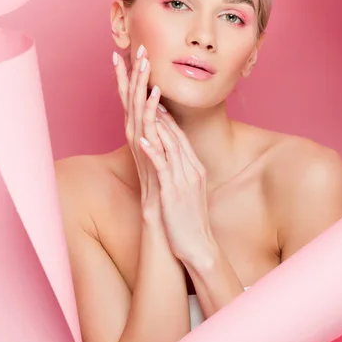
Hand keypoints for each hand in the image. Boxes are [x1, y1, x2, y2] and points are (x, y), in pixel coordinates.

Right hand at [113, 45, 164, 218]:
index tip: (129, 54)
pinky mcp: (150, 157)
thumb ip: (161, 136)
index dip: (130, 78)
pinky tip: (156, 93)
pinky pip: (149, 129)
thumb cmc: (165, 188)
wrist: (164, 218)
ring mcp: (142, 148)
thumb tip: (162, 116)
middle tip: (137, 49)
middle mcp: (137, 139)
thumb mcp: (165, 156)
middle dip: (133, 74)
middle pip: (132, 101)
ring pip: (139, 110)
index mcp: (141, 135)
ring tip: (144, 63)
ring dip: (141, 85)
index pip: (133, 101)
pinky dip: (152, 110)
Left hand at [138, 108, 216, 267]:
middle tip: (149, 93)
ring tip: (146, 107)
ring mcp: (184, 181)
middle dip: (162, 113)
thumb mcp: (188, 191)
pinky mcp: (173, 193)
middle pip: (176, 136)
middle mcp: (192, 171)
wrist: (198, 247)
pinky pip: (162, 168)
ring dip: (158, 126)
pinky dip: (153, 153)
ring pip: (171, 147)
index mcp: (195, 169)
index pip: (181, 137)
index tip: (156, 101)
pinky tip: (142, 141)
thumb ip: (182, 173)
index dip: (168, 118)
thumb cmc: (189, 221)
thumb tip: (172, 160)